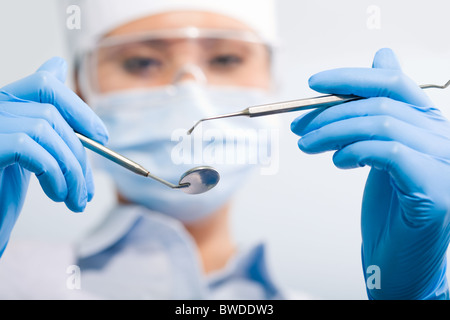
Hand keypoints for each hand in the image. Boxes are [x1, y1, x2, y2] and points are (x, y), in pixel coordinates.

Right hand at [0, 57, 108, 255]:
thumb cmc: (1, 189)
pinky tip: (57, 194)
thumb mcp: (29, 147)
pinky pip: (31, 148)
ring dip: (71, 169)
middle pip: (51, 114)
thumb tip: (58, 64)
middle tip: (88, 188)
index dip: (79, 109)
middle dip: (79, 154)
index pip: (44, 84)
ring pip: (46, 130)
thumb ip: (43, 116)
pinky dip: (54, 173)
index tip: (102, 137)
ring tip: (75, 199)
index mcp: (4, 104)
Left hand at [291, 48, 449, 298]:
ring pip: (382, 123)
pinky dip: (356, 151)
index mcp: (428, 125)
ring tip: (308, 146)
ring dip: (333, 131)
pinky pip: (390, 152)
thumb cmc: (387, 211)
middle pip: (381, 103)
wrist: (398, 262)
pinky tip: (339, 161)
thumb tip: (382, 58)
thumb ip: (379, 113)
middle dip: (329, 113)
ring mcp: (444, 163)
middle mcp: (443, 138)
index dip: (351, 78)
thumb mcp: (379, 152)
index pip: (393, 83)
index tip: (313, 84)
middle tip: (299, 128)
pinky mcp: (435, 191)